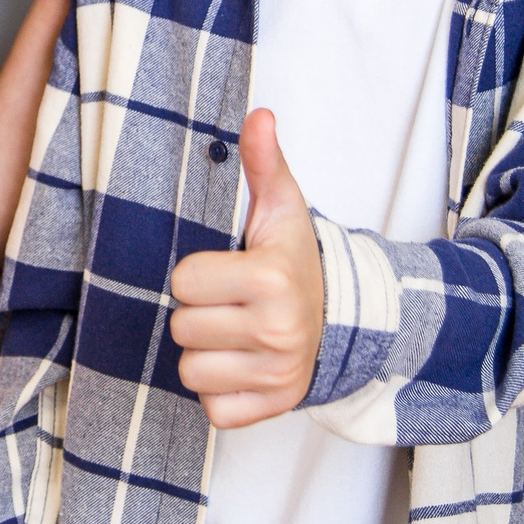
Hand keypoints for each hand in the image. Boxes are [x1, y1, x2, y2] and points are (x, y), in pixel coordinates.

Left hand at [168, 109, 321, 427]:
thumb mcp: (281, 207)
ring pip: (190, 372)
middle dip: (198, 314)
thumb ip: (263, 161)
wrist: (341, 318)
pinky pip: (212, 409)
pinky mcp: (274, 407)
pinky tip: (240, 365)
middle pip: (182, 328)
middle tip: (229, 304)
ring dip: (204, 355)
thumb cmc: (294, 259)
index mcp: (271, 279)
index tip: (225, 271)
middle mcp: (278, 330)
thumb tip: (258, 113)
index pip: (184, 282)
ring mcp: (278, 374)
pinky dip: (219, 392)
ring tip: (233, 334)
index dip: (196, 275)